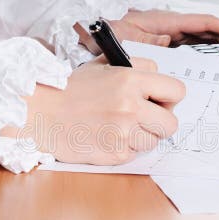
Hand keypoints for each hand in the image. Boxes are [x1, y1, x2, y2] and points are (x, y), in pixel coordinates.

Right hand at [5, 57, 185, 164]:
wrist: (41, 114)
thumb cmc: (70, 89)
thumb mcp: (103, 65)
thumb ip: (136, 67)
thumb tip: (159, 76)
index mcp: (130, 79)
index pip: (177, 91)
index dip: (170, 97)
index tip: (160, 100)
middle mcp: (131, 106)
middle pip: (171, 123)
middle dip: (160, 121)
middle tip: (143, 118)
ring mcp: (124, 133)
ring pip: (154, 141)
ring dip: (142, 136)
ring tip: (119, 126)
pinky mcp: (115, 154)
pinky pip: (135, 154)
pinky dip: (125, 148)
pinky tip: (107, 137)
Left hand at [77, 10, 218, 59]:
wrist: (86, 37)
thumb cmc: (101, 37)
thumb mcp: (121, 44)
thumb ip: (143, 49)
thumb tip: (161, 55)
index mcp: (164, 22)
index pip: (203, 24)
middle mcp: (170, 26)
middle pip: (210, 31)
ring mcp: (169, 35)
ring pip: (206, 38)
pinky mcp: (166, 44)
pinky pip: (196, 46)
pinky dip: (212, 52)